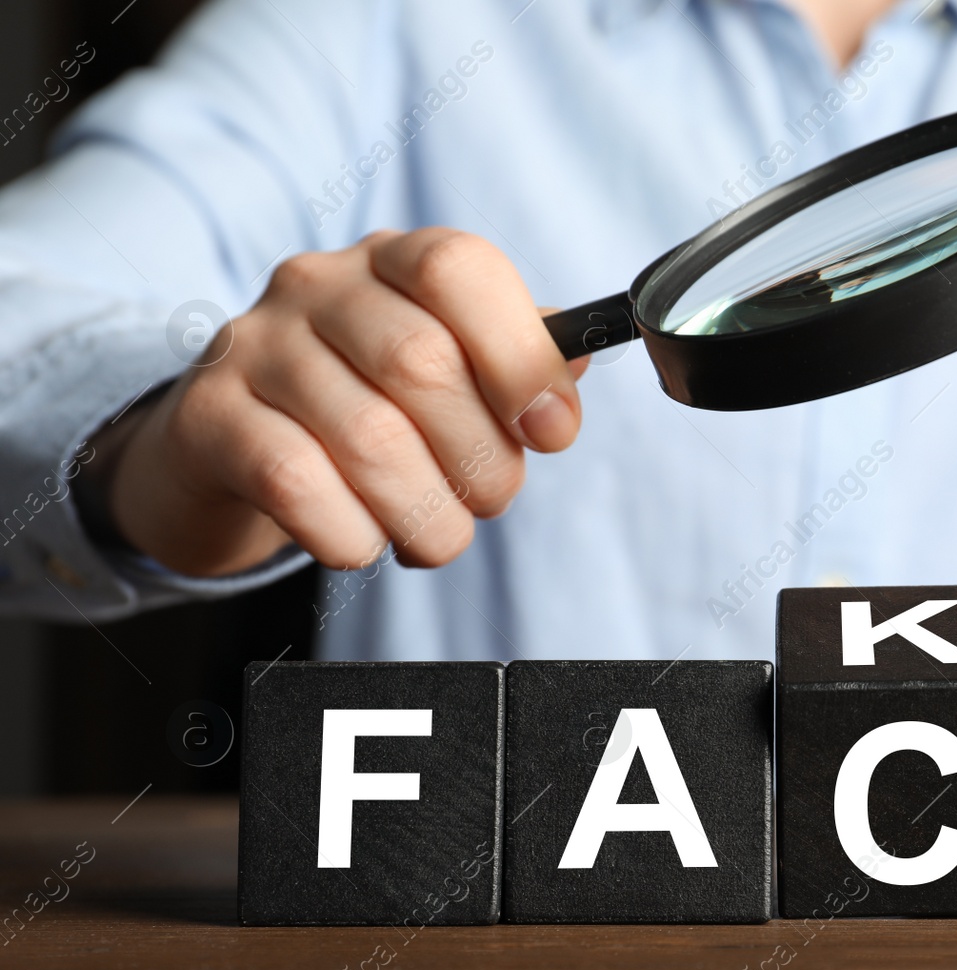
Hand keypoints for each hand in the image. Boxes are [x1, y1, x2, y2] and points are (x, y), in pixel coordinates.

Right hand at [102, 228, 583, 574]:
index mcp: (391, 261)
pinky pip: (297, 483)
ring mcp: (252, 345)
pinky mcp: (207, 417)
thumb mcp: (445, 373)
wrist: (229, 450)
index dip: (519, 356)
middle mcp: (316, 285)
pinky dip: (352, 534)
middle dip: (480, 458)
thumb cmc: (365, 408)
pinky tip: (364, 542)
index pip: (458, 269)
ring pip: (369, 438)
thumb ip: (514, 364)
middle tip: (488, 500)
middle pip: (422, 363)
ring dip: (426, 513)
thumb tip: (570, 370)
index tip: (551, 432)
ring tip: (435, 535)